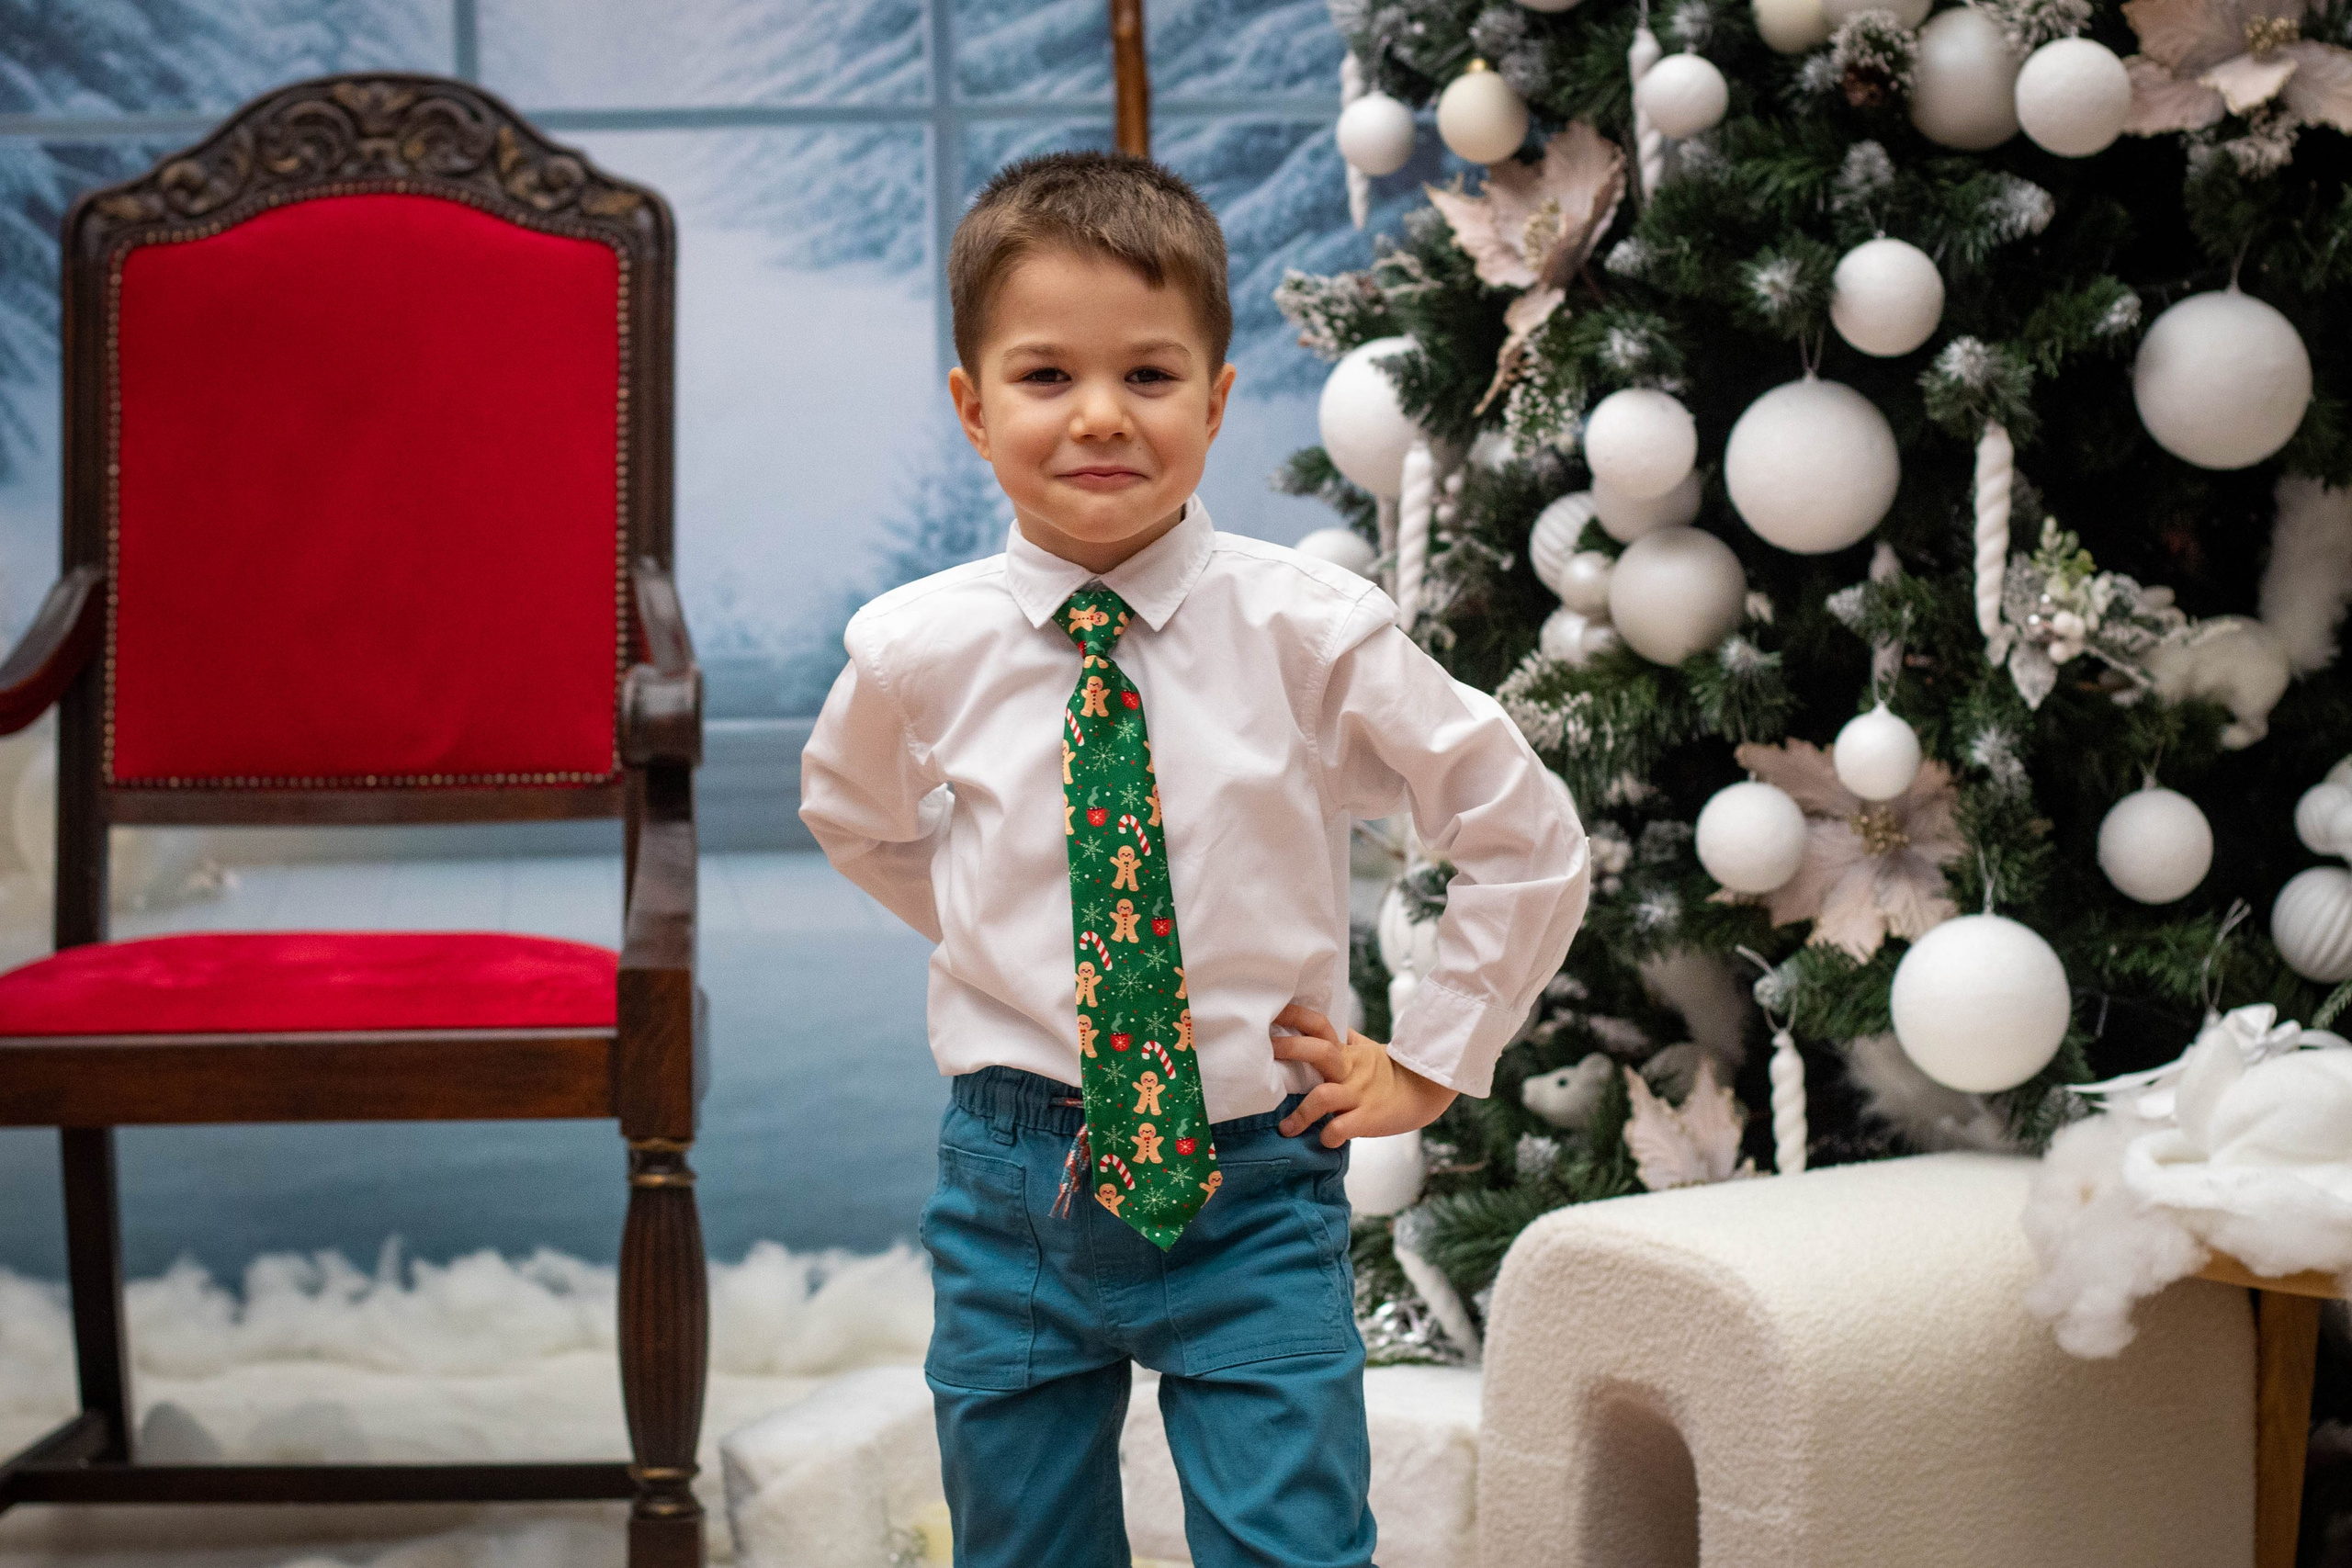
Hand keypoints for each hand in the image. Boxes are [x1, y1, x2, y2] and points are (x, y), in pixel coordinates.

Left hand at [1271, 1003, 1458, 1146]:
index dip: (1297, 1017)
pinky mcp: (1367, 1119)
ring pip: (1324, 1096)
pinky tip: (1322, 1140)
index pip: (1320, 1026)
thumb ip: (1346, 1039)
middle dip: (1291, 1048)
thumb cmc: (1390, 1073)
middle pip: (1319, 1052)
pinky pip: (1342, 1128)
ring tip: (1285, 1128)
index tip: (1272, 1014)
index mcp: (1347, 1053)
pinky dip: (1329, 1136)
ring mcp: (1358, 1095)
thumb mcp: (1367, 1050)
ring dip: (1301, 1113)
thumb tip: (1330, 1023)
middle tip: (1265, 1052)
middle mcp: (1349, 1071)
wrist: (1426, 1092)